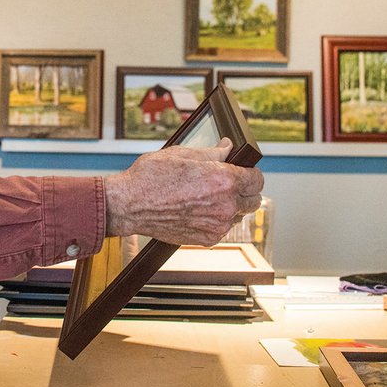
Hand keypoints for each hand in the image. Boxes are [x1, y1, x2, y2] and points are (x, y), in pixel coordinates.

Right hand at [104, 138, 263, 246]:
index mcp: (223, 179)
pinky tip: (197, 210)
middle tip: (225, 185)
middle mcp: (224, 204)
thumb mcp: (182, 154)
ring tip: (205, 198)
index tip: (242, 172)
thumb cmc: (150, 177)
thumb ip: (212, 153)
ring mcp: (216, 224)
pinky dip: (215, 220)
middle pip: (254, 200)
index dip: (250, 173)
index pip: (257, 179)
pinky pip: (222, 229)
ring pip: (238, 216)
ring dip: (230, 207)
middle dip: (244, 191)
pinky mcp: (206, 238)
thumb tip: (228, 148)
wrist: (129, 204)